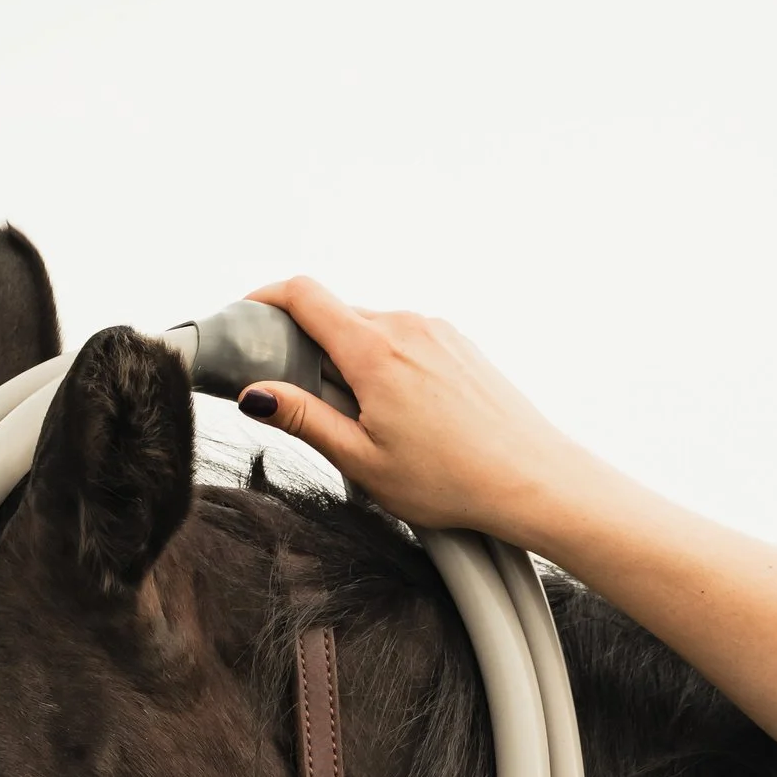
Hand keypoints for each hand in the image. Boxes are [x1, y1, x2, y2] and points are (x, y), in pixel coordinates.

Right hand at [239, 276, 602, 549]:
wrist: (533, 480)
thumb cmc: (450, 481)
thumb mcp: (362, 461)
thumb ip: (304, 419)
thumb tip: (254, 393)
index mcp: (373, 350)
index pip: (302, 295)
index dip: (263, 299)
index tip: (243, 319)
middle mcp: (405, 324)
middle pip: (335, 315)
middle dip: (307, 346)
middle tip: (299, 397)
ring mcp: (436, 329)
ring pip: (371, 330)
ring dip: (351, 361)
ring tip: (365, 422)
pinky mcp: (459, 342)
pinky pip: (405, 340)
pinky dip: (386, 364)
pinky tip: (404, 416)